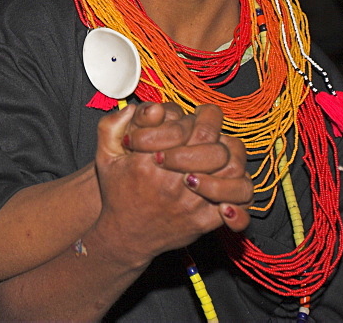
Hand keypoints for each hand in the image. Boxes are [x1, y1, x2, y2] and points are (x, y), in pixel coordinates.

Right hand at [89, 106, 245, 266]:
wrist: (124, 234)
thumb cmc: (117, 192)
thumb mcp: (105, 156)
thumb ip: (111, 126)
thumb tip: (137, 108)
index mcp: (149, 160)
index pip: (189, 126)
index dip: (198, 117)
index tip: (193, 119)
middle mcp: (173, 180)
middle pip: (213, 145)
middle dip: (214, 132)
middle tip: (206, 132)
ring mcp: (192, 202)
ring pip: (232, 171)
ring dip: (229, 159)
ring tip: (217, 156)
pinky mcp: (205, 221)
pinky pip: (236, 208)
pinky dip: (237, 200)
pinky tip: (227, 192)